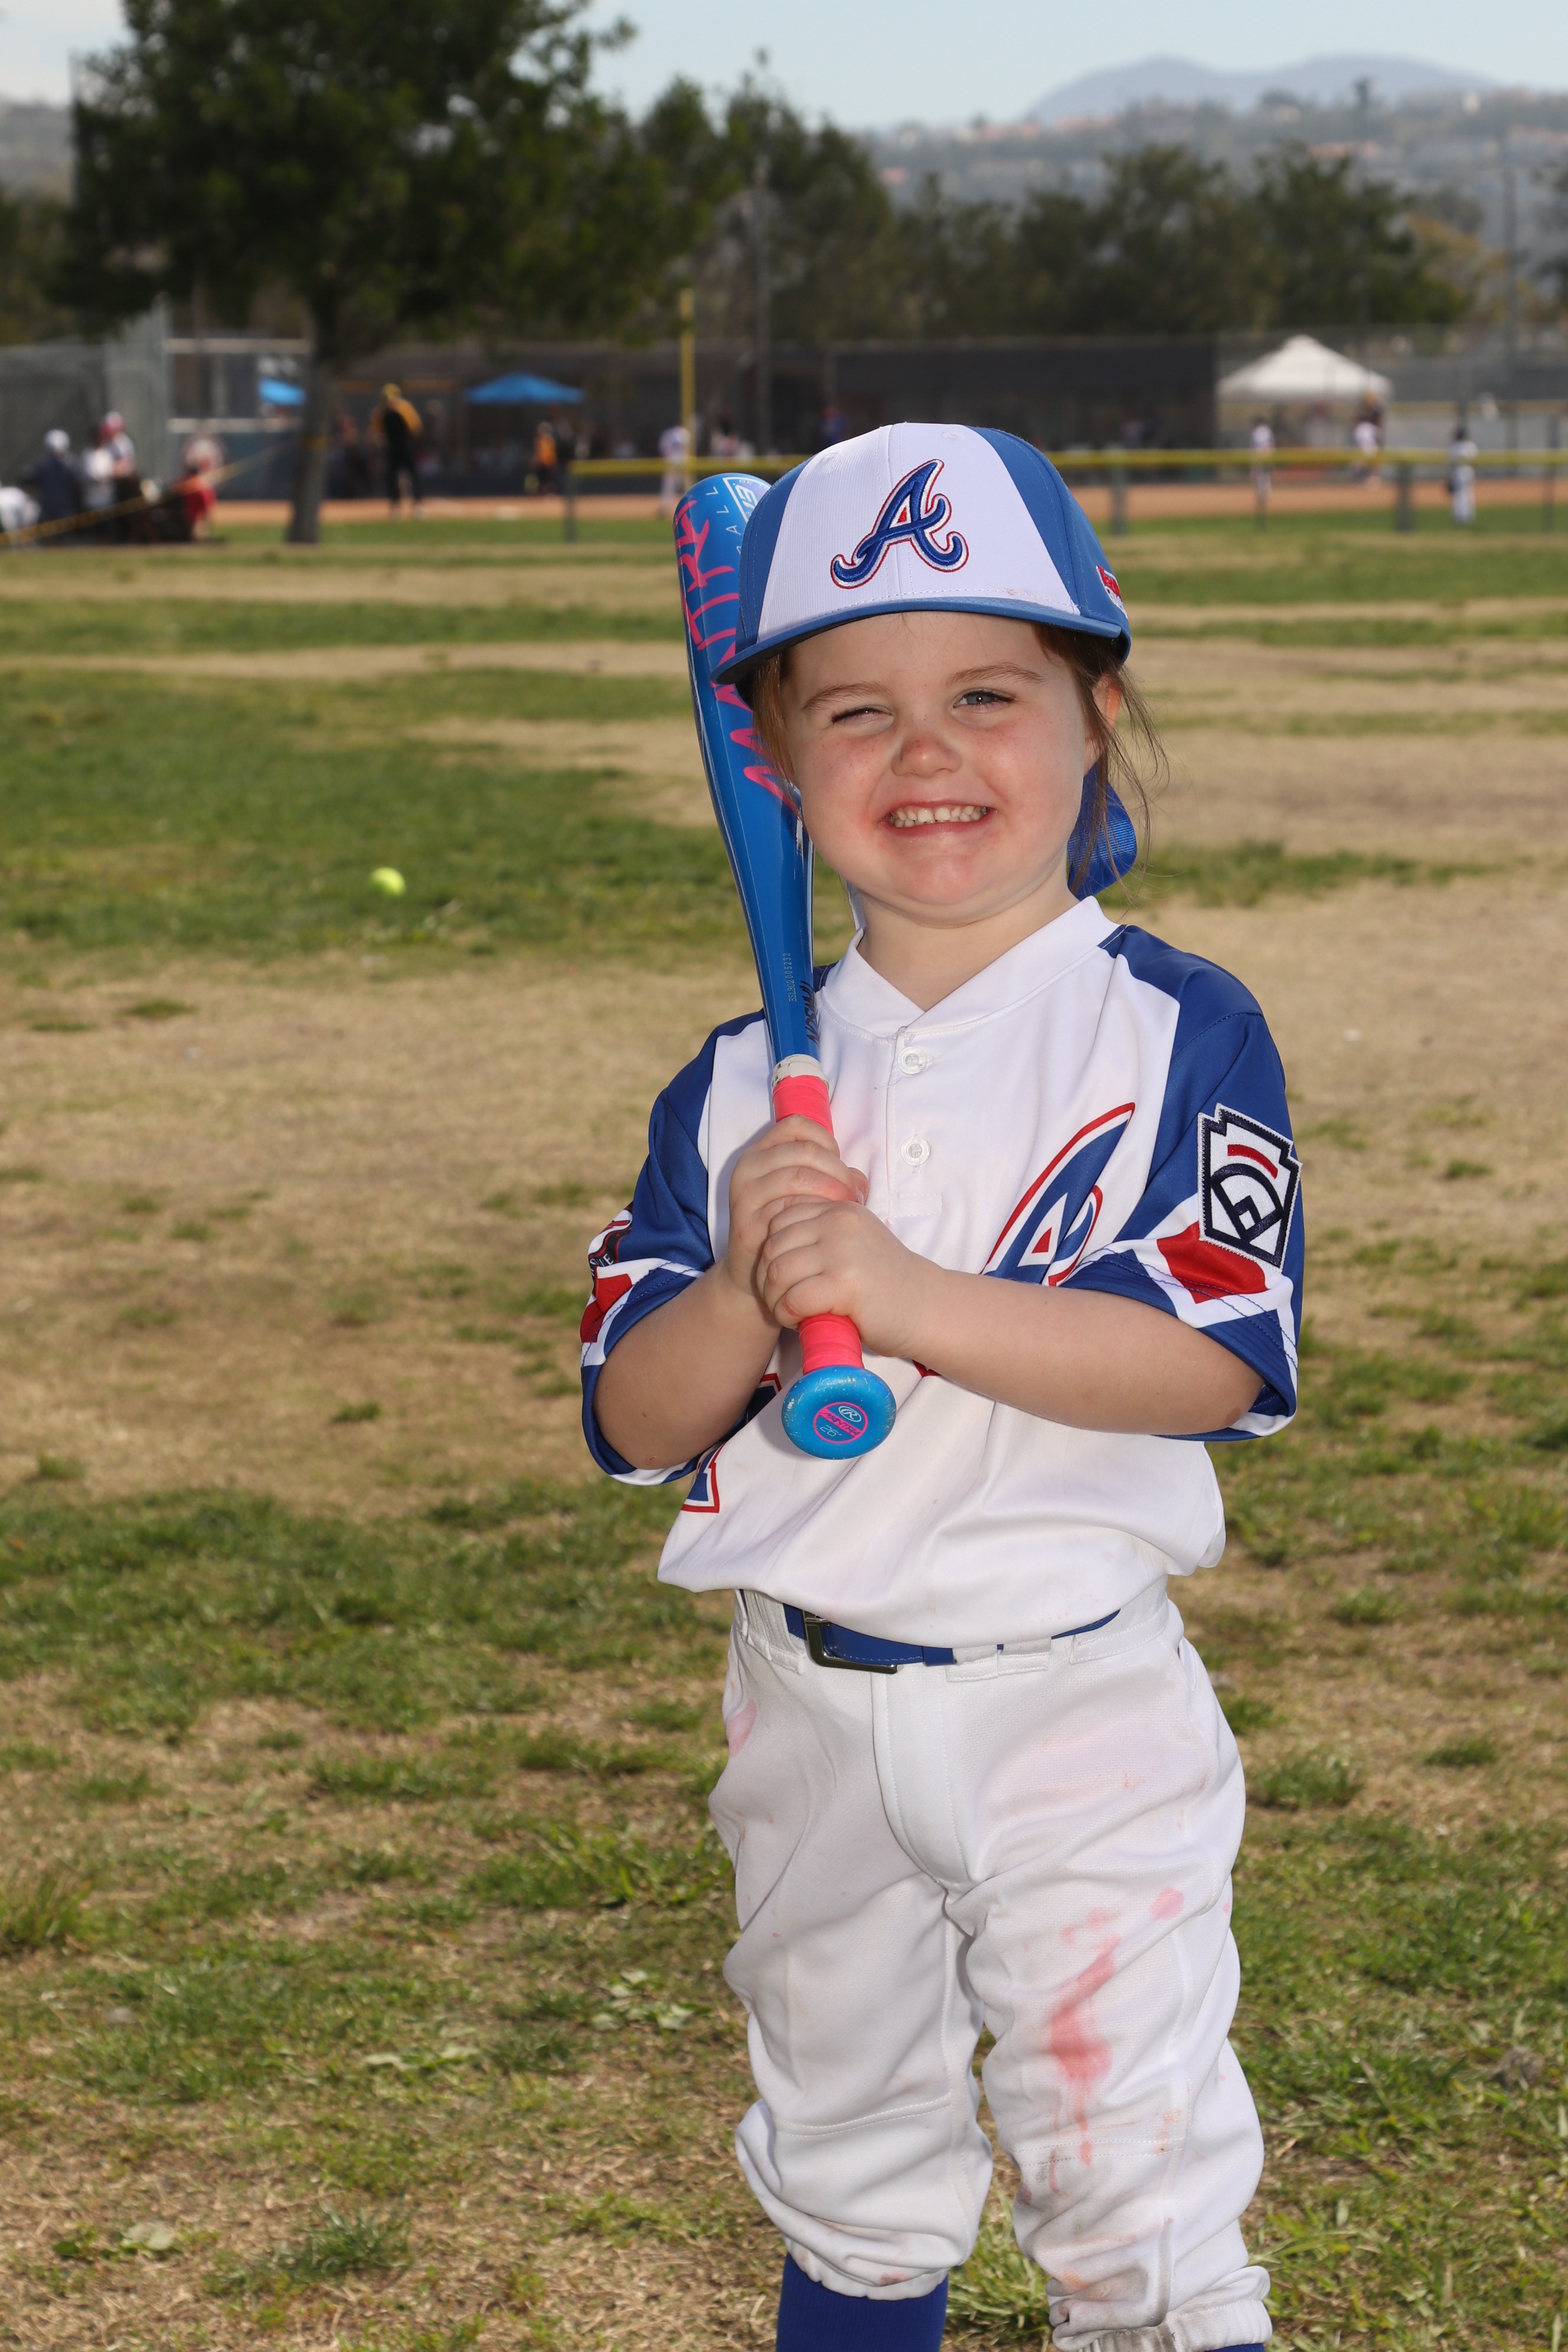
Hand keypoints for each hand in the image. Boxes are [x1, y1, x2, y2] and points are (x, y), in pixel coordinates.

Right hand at [724, 1117, 867, 1310]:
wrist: (754, 1272)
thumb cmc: (789, 1226)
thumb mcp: (805, 1193)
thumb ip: (831, 1177)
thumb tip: (861, 1179)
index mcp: (761, 1153)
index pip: (797, 1126)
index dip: (826, 1141)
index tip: (840, 1166)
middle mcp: (748, 1168)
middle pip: (804, 1151)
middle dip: (838, 1171)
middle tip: (854, 1194)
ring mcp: (746, 1195)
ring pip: (798, 1176)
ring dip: (831, 1190)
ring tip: (847, 1208)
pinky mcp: (748, 1222)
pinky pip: (788, 1209)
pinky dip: (815, 1213)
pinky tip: (827, 1224)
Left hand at [757, 1191, 938, 1359]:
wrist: (926, 1307)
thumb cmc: (885, 1282)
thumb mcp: (854, 1242)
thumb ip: (820, 1234)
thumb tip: (769, 1249)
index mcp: (838, 1210)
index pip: (778, 1221)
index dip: (772, 1253)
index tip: (787, 1277)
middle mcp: (838, 1224)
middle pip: (772, 1247)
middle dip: (768, 1279)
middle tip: (783, 1300)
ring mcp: (842, 1252)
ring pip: (777, 1273)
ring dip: (775, 1299)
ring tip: (790, 1312)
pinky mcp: (844, 1285)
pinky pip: (793, 1299)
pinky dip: (787, 1315)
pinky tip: (800, 1321)